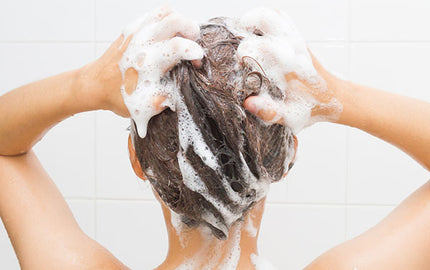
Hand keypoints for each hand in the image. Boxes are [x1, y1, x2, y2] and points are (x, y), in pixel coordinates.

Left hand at [76, 6, 203, 117]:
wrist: (94, 85)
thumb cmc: (118, 96)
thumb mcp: (143, 107)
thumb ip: (163, 101)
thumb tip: (179, 96)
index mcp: (147, 63)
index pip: (177, 46)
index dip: (194, 51)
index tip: (197, 62)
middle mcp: (142, 43)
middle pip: (174, 20)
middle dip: (191, 30)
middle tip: (193, 45)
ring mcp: (137, 32)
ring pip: (166, 12)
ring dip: (180, 22)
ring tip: (184, 37)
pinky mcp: (132, 28)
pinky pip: (155, 14)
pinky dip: (168, 20)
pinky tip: (170, 35)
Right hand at [238, 8, 341, 132]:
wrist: (336, 98)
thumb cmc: (313, 107)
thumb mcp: (290, 115)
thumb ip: (269, 111)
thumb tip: (248, 103)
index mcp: (288, 66)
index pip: (259, 47)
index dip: (244, 52)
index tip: (239, 62)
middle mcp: (293, 49)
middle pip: (267, 20)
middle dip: (248, 24)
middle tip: (237, 35)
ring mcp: (296, 42)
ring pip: (274, 16)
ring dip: (256, 19)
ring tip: (245, 29)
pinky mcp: (298, 40)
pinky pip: (282, 20)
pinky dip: (267, 20)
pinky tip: (258, 32)